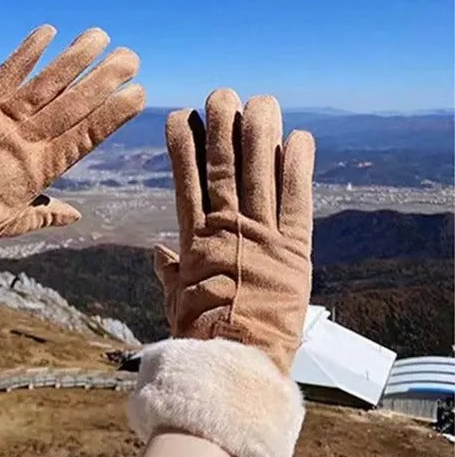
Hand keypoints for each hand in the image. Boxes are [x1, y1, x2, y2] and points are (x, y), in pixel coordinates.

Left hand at [0, 25, 144, 247]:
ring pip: (46, 84)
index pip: (87, 136)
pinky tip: (48, 32)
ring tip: (99, 36)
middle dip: (104, 79)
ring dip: (74, 59)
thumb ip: (47, 214)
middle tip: (131, 57)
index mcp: (41, 169)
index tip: (138, 94)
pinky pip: (5, 74)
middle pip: (73, 104)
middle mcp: (27, 140)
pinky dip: (26, 52)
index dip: (113, 114)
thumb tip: (77, 215)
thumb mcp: (14, 222)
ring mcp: (2, 120)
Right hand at [129, 89, 314, 456]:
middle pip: (222, 168)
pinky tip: (300, 138)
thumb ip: (168, 273)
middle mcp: (226, 230)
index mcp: (195, 241)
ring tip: (257, 101)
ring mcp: (260, 237)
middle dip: (221, 128)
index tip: (179, 116)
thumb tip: (155, 254)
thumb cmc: (199, 337)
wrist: (232, 363)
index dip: (182, 147)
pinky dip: (299, 169)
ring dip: (258, 135)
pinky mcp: (294, 250)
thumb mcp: (176, 302)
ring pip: (257, 174)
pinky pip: (297, 201)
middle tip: (223, 93)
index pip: (186, 182)